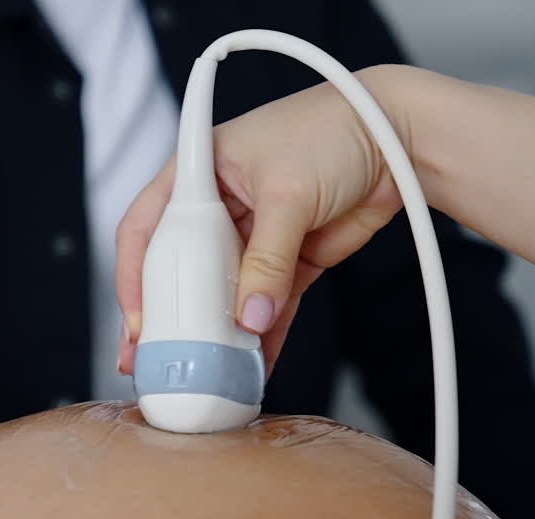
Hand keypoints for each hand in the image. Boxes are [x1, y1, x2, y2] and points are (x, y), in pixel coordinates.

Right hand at [115, 66, 411, 374]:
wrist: (399, 137)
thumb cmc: (334, 129)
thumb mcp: (288, 192)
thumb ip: (268, 259)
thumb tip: (250, 317)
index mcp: (198, 173)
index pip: (145, 229)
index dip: (134, 277)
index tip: (139, 321)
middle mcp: (217, 208)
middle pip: (181, 272)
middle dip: (172, 318)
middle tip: (160, 361)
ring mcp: (252, 238)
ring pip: (223, 296)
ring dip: (216, 335)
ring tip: (206, 374)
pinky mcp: (288, 262)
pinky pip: (266, 306)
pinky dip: (261, 337)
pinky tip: (252, 366)